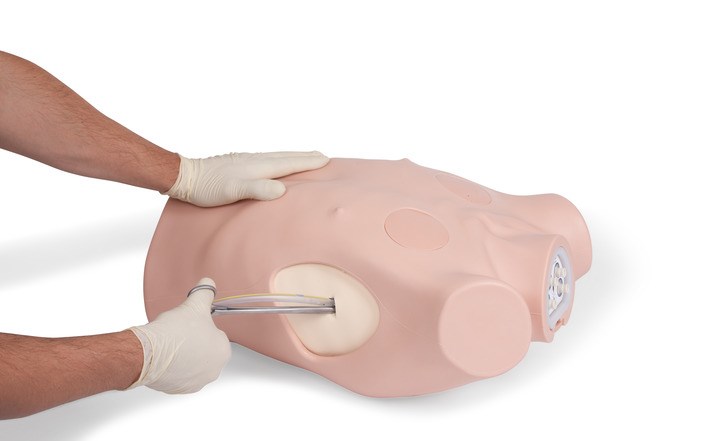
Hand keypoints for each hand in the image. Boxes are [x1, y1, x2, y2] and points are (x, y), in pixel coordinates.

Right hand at [128, 278, 230, 393]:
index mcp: (223, 351)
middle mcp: (214, 371)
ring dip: (184, 356)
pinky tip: (165, 357)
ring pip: (192, 364)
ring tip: (172, 344)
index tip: (191, 325)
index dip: (202, 327)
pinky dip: (173, 368)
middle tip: (181, 333)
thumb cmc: (174, 333)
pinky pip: (179, 376)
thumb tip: (208, 283)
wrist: (148, 352)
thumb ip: (205, 293)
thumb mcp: (194, 305)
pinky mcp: (178, 389)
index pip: (216, 335)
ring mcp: (196, 382)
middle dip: (194, 342)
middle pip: (205, 350)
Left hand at [164, 151, 329, 206]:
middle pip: (285, 156)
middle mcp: (254, 160)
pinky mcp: (239, 163)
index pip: (288, 163)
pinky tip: (275, 163)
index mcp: (257, 167)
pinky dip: (279, 160)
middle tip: (322, 155)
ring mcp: (246, 161)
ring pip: (276, 157)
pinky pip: (267, 160)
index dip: (307, 163)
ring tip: (304, 157)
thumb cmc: (207, 188)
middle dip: (304, 156)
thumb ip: (257, 189)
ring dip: (293, 156)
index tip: (325, 160)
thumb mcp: (233, 192)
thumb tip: (282, 190)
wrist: (185, 176)